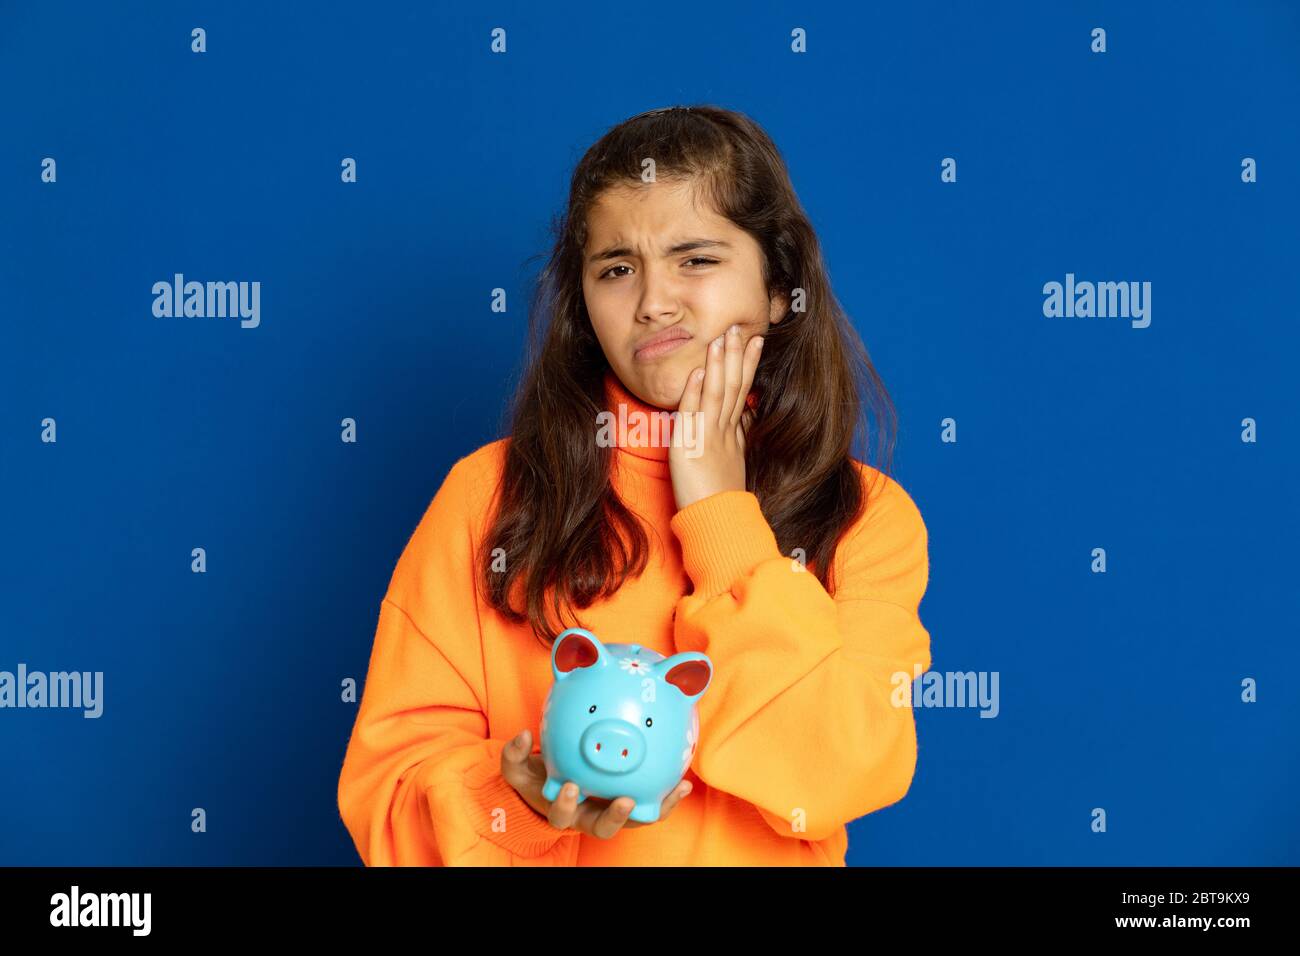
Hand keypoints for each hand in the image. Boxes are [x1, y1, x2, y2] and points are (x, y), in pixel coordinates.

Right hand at [500, 729, 692, 837]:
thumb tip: (521, 736)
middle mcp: (589, 817)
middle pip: (605, 828)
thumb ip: (514, 755)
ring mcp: (612, 812)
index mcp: (563, 811)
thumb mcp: (520, 768)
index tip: (568, 786)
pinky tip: (684, 780)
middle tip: (625, 801)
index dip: (564, 805)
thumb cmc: (539, 777)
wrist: (556, 783)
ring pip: (636, 819)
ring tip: (676, 789)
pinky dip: (668, 796)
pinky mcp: (631, 803)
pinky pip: (652, 804)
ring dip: (657, 808)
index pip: (561, 815)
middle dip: (616, 818)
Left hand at [669, 323, 762, 510]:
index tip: (754, 340)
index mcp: (734, 433)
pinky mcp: (692, 447)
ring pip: (717, 394)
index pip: (742, 391)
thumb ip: (739, 437)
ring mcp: (709, 438)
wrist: (719, 523)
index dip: (747, 365)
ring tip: (722, 338)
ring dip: (719, 364)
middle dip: (737, 355)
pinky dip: (696, 392)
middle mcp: (724, 431)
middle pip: (734, 386)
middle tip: (740, 327)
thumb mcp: (735, 463)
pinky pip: (695, 415)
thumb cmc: (722, 499)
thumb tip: (745, 415)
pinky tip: (700, 372)